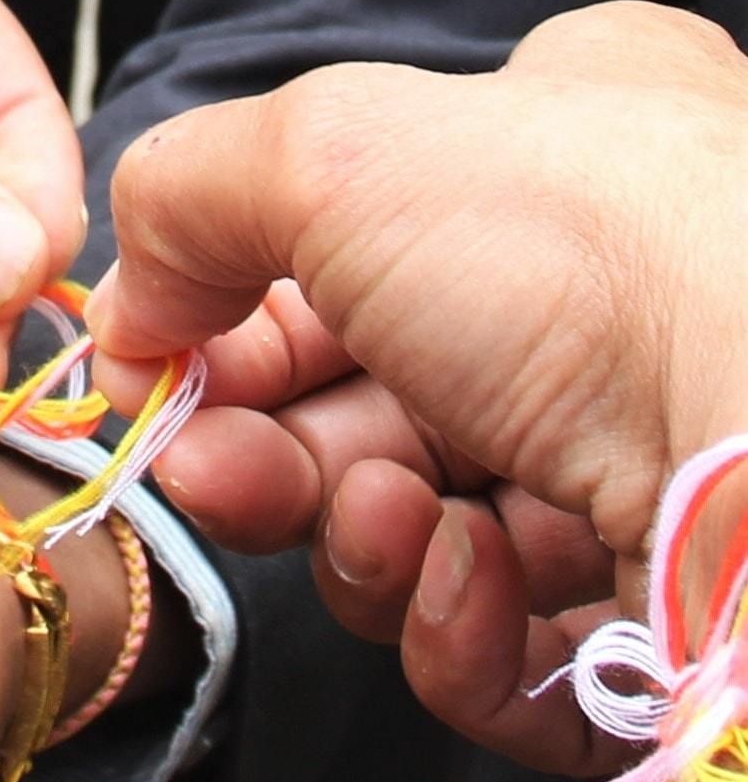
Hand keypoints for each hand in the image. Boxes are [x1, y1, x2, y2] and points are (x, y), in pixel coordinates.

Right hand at [89, 0, 747, 772]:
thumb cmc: (593, 260)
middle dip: (264, 449)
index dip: (231, 319)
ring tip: (381, 513)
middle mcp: (592, 302)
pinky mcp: (650, 599)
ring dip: (357, 533)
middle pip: (359, 404)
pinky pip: (498, 628)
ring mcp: (626, 455)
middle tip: (209, 470)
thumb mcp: (340, 153)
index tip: (155, 373)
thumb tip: (130, 305)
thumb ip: (190, 194)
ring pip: (415, 525)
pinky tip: (475, 577)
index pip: (346, 251)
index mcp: (547, 156)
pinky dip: (456, 619)